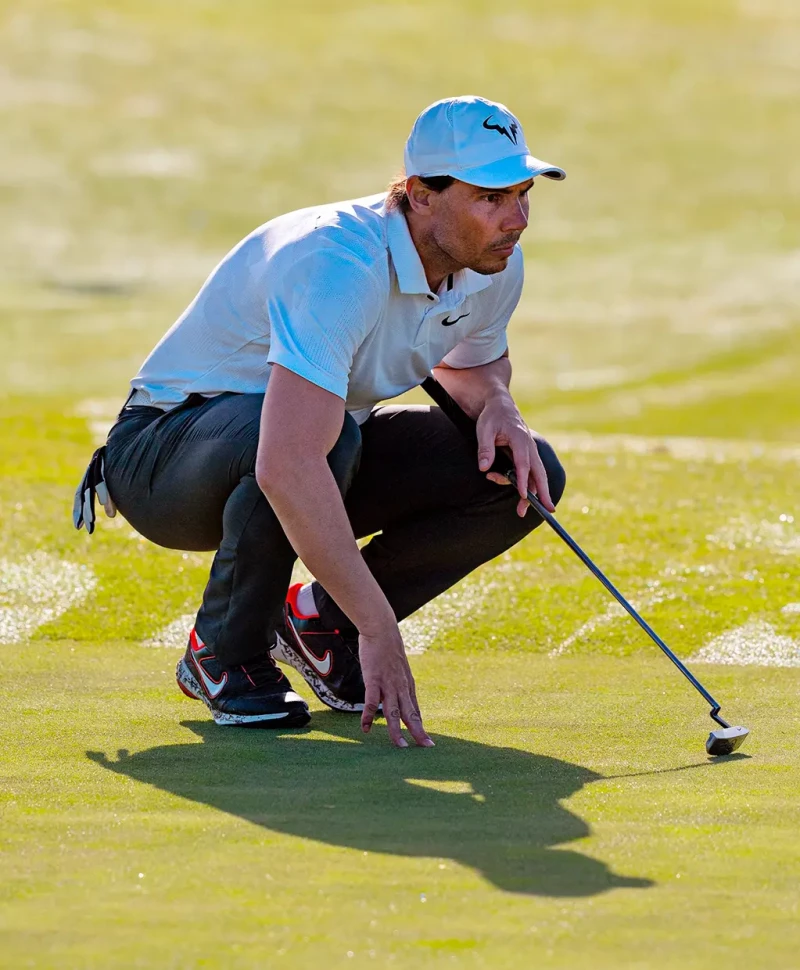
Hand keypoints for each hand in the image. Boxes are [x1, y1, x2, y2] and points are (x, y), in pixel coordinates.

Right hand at [359, 626, 434, 747]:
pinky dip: (369, 717)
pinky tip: (365, 728)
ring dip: (396, 730)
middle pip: (410, 714)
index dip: (420, 726)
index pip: (415, 710)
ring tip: (399, 746)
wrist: (382, 630)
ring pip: (393, 712)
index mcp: (407, 685)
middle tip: (425, 747)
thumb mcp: (399, 668)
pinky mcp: (374, 680)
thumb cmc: (389, 648)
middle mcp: (401, 687)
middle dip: (417, 732)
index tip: (426, 741)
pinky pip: (372, 702)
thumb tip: (400, 694)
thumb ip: (399, 682)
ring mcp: (388, 684)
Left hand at [476, 396, 554, 516]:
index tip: (523, 495)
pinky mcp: (525, 456)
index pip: (524, 464)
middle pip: (539, 473)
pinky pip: (528, 472)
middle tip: (547, 510)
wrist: (500, 405)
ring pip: (535, 475)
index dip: (524, 480)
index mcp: (521, 439)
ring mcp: (529, 452)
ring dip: (533, 493)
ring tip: (522, 511)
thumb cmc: (492, 416)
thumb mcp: (484, 429)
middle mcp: (529, 447)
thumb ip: (485, 448)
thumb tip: (483, 468)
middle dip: (542, 492)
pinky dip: (526, 484)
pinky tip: (519, 495)